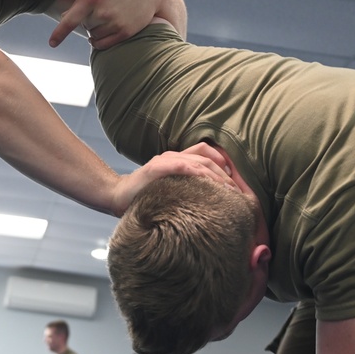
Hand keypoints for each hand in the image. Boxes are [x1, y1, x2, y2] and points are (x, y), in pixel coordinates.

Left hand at [49, 0, 167, 48]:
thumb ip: (82, 2)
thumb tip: (64, 18)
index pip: (71, 19)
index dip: (60, 33)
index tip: (52, 43)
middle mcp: (102, 11)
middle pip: (84, 27)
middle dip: (90, 21)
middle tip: (105, 8)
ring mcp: (114, 23)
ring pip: (93, 37)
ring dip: (98, 30)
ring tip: (112, 15)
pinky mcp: (124, 32)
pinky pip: (103, 44)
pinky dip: (101, 41)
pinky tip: (109, 29)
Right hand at [109, 142, 233, 215]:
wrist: (118, 197)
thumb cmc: (145, 196)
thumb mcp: (170, 189)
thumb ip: (187, 188)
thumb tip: (211, 200)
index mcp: (177, 159)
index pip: (206, 153)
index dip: (223, 164)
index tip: (235, 183)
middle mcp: (172, 156)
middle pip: (206, 157)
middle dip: (224, 174)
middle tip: (236, 192)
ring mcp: (163, 161)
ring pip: (197, 161)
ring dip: (215, 175)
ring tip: (227, 190)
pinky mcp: (155, 169)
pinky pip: (180, 166)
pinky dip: (196, 172)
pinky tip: (206, 182)